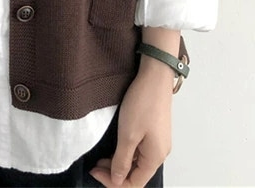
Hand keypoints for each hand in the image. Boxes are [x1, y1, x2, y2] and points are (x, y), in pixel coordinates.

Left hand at [89, 60, 173, 186]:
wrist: (155, 76)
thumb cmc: (143, 103)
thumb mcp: (128, 134)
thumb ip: (122, 160)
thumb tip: (117, 179)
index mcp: (155, 158)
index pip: (135, 184)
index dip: (114, 183)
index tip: (96, 171)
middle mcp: (159, 153)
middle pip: (136, 174)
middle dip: (115, 173)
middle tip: (95, 165)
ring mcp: (157, 141)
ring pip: (136, 162)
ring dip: (119, 162)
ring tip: (101, 156)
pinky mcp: (153, 131)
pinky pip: (139, 149)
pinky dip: (125, 151)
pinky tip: (114, 145)